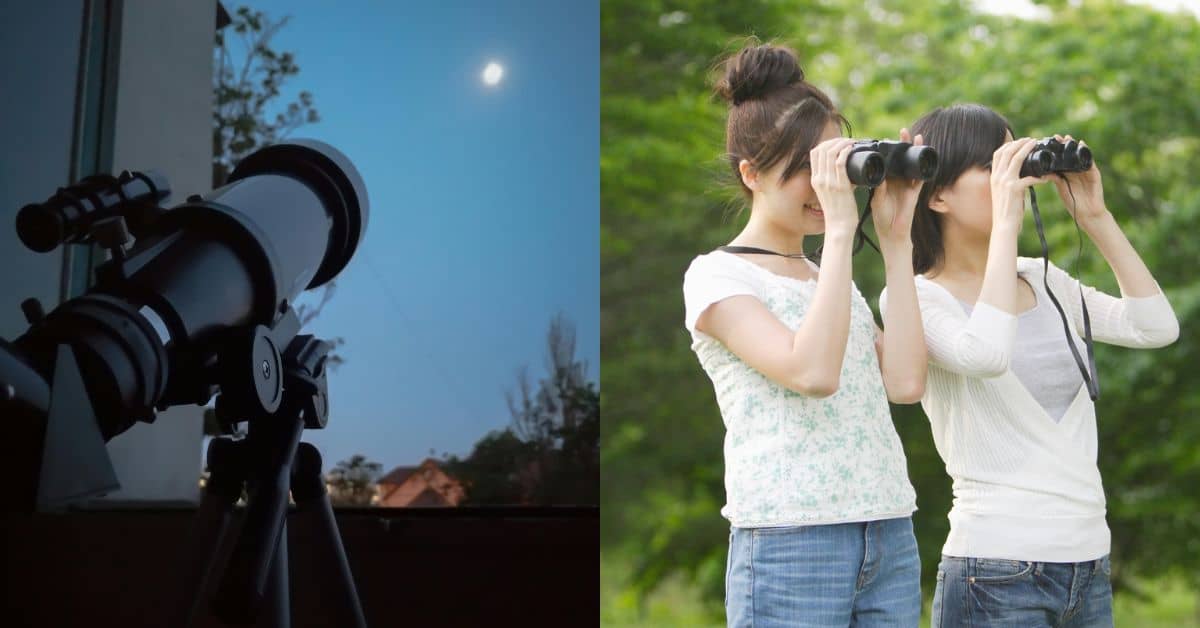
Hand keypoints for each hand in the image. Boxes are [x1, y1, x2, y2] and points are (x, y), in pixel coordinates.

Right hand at [809, 137, 859, 235]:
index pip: (814, 153)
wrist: (839, 227)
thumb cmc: (838, 213)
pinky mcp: (840, 185)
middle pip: (821, 149)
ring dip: (842, 143)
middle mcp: (819, 179)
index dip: (825, 143)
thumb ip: (834, 181)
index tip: (838, 143)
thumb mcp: (829, 194)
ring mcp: (828, 182)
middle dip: (835, 140)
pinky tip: (852, 149)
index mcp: (815, 180)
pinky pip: (840, 162)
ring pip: (831, 152)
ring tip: (851, 142)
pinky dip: (846, 151)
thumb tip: (847, 170)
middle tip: (847, 141)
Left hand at [870, 128, 923, 244]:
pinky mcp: (915, 191)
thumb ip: (879, 189)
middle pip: (900, 159)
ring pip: (912, 164)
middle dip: (902, 145)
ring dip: (914, 151)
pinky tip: (925, 156)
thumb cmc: (882, 217)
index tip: (884, 138)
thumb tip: (880, 176)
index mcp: (885, 181)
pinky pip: (921, 176)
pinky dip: (923, 166)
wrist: (892, 232)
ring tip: (915, 136)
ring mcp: (907, 185)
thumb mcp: (877, 200)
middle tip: (902, 131)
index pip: (886, 162)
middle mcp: (897, 180)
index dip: (886, 151)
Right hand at [990, 137, 1047, 227]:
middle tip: (1032, 140)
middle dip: (1020, 143)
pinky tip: (1047, 178)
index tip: (1020, 141)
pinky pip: (1029, 177)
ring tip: (1037, 146)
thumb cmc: (1006, 210)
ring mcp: (1005, 182)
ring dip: (1027, 149)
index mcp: (994, 177)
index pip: (998, 153)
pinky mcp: (1014, 189)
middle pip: (1007, 151)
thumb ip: (1008, 181)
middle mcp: (997, 177)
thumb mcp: (1002, 193)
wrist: (1004, 225)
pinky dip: (1040, 176)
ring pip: (1016, 158)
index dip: (1009, 144)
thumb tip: (1020, 173)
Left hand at [1049, 134, 1108, 225]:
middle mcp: (1076, 170)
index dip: (1055, 150)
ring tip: (1068, 138)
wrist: (1087, 214)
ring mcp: (1086, 171)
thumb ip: (1055, 179)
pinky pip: (1090, 161)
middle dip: (1064, 145)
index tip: (1046, 142)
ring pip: (1079, 155)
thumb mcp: (1061, 188)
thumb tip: (1043, 172)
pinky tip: (1082, 146)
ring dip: (1074, 146)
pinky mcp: (1094, 174)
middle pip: (1069, 154)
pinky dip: (1086, 153)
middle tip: (1056, 137)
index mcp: (1067, 173)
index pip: (1060, 159)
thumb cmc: (1073, 203)